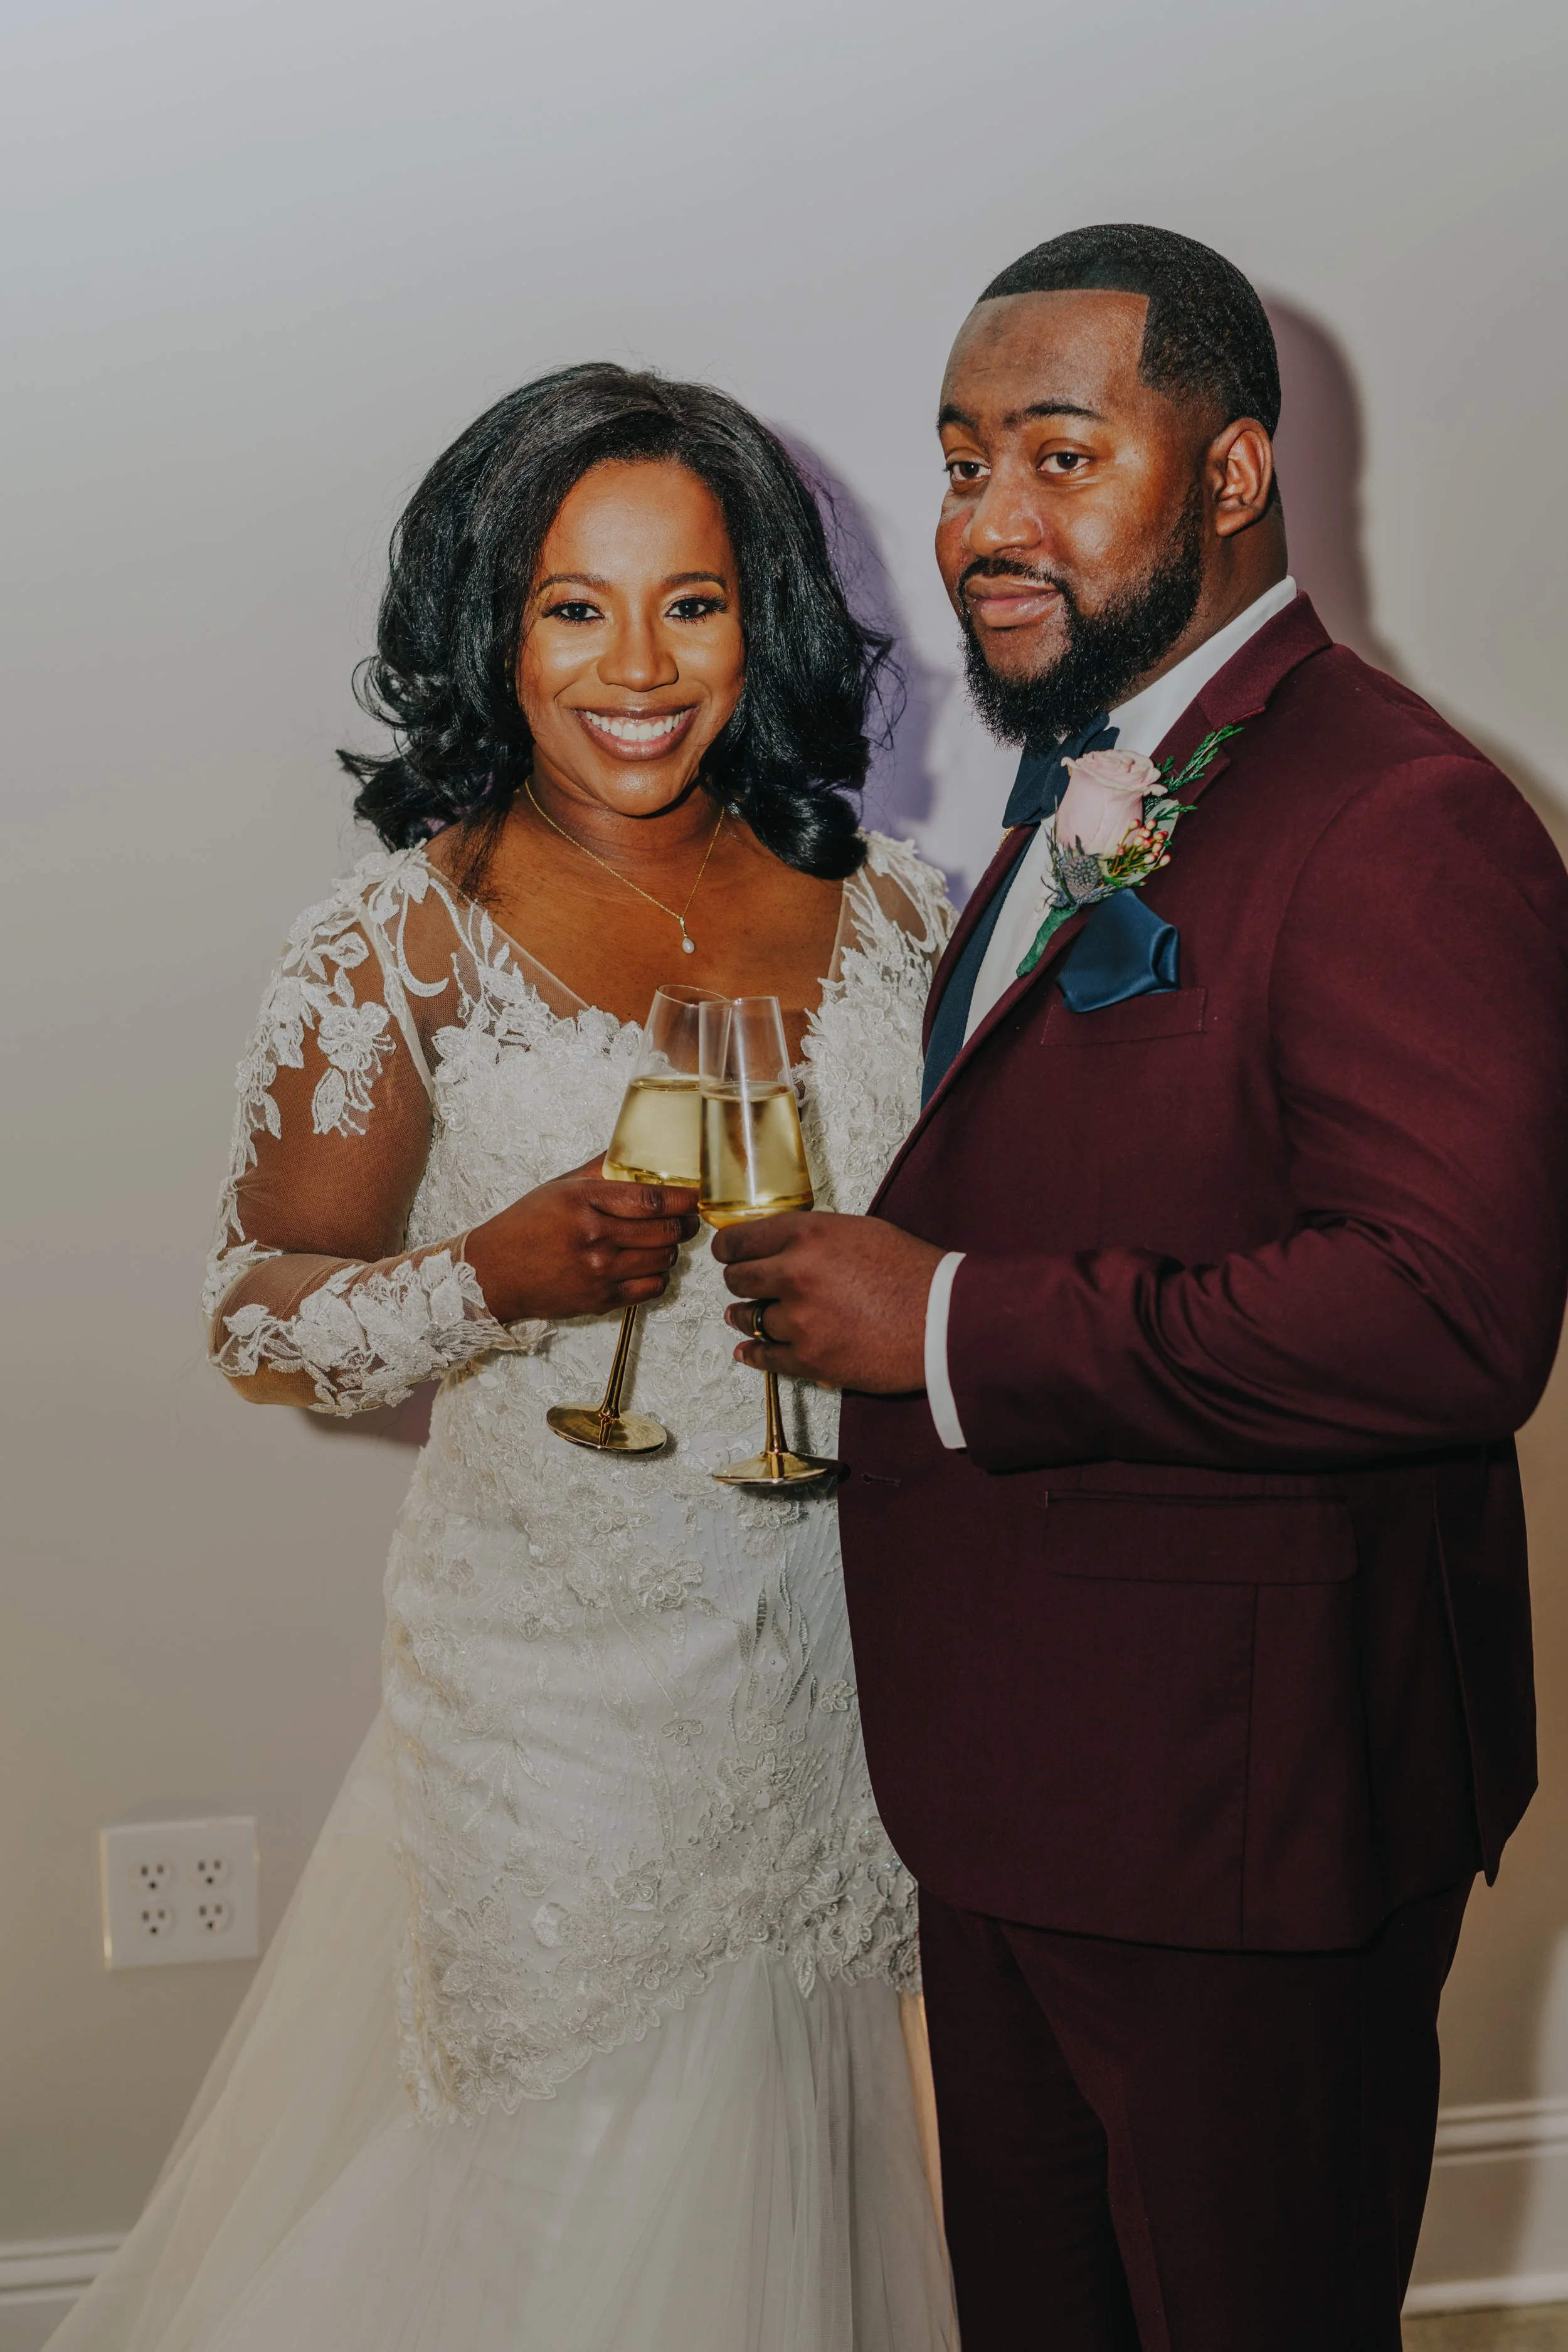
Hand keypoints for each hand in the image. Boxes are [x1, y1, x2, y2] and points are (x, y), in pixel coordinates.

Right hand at [464, 1156, 699, 1322]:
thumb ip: (596, 1171)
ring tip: (662, 1241)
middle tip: (685, 1218)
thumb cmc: (524, 1228)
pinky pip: (653, 1288)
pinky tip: (646, 1265)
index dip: (683, 1197)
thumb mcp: (557, 1188)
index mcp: (583, 1202)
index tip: (694, 1195)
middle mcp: (594, 1237)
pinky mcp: (601, 1299)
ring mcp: (599, 1271)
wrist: (493, 1274)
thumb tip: (630, 1152)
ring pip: (664, 1259)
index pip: (651, 1198)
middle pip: (666, 1230)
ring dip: (671, 1249)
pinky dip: (658, 1276)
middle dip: (684, 1223)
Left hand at [714, 1212, 941, 1391]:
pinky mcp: (810, 1358)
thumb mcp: (862, 1232)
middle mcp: (795, 1274)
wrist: (944, 1320)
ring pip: (749, 1318)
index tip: (727, 1252)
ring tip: (743, 1316)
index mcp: (808, 1235)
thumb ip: (817, 1237)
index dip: (729, 1248)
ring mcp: (800, 1319)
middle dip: (739, 1280)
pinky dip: (753, 1353)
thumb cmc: (914, 1273)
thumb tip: (787, 1246)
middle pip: (739, 1277)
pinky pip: (766, 1356)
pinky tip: (746, 1351)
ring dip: (746, 1316)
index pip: (743, 1239)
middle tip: (742, 1283)